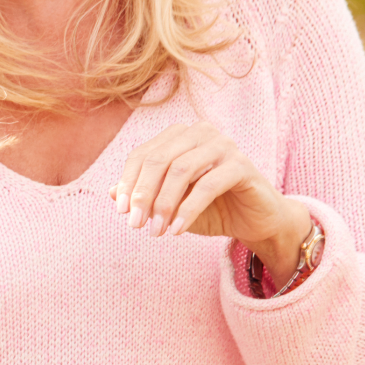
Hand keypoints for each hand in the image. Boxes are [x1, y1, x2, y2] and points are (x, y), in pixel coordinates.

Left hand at [112, 122, 312, 279]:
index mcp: (179, 136)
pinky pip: (207, 185)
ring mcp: (223, 145)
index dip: (128, 183)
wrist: (254, 221)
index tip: (121, 211)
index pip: (142, 155)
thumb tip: (110, 192)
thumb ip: (144, 195)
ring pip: (180, 170)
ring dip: (164, 204)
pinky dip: (188, 209)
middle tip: (135, 224)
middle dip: (142, 194)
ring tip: (156, 231)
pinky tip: (178, 230)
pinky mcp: (241, 165)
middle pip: (158, 160)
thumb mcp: (170, 204)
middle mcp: (200, 133)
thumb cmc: (209, 208)